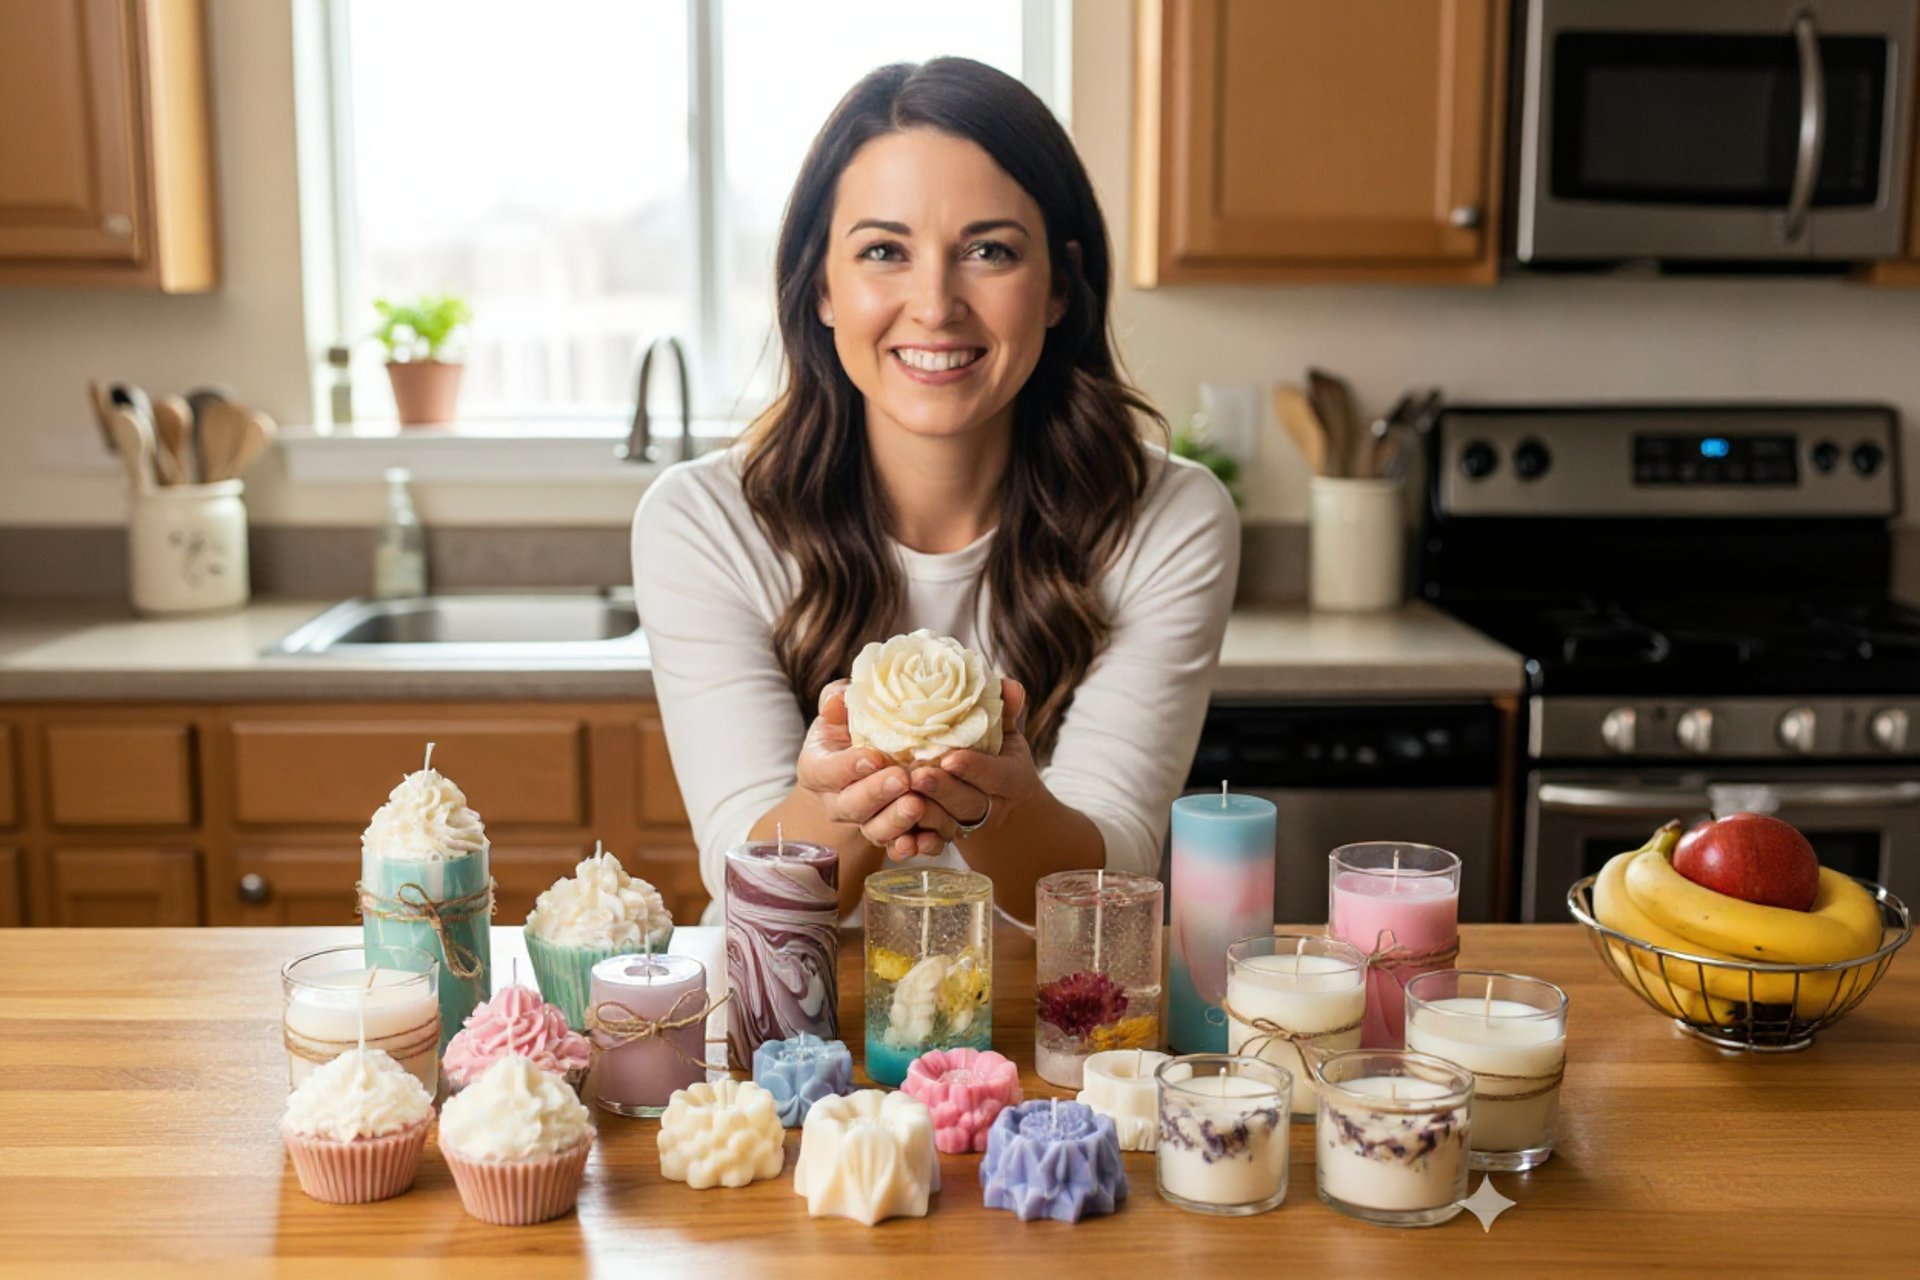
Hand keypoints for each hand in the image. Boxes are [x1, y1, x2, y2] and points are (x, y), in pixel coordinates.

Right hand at [794, 680, 938, 855]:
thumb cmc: (849, 734)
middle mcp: (837, 803)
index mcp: (819, 770)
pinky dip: (915, 846)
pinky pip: (900, 848)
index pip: (827, 772)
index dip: (847, 767)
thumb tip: (839, 699)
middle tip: (901, 779)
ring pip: (876, 830)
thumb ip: (836, 702)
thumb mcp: (838, 714)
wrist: (864, 769)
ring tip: (917, 804)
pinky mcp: (891, 835)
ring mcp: (864, 823)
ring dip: (897, 821)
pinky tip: (929, 838)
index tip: (871, 757)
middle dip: (876, 794)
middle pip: (852, 806)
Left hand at [903, 678, 1042, 856]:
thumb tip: (1009, 685)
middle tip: (916, 775)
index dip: (974, 768)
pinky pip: (931, 844)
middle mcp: (992, 807)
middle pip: (967, 803)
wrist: (1002, 804)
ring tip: (902, 795)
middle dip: (942, 790)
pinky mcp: (945, 838)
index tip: (950, 757)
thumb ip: (1006, 712)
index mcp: (1011, 781)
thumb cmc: (1000, 757)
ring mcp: (968, 826)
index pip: (996, 776)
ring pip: (947, 824)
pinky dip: (915, 843)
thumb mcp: (1008, 735)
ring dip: (925, 814)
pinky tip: (898, 837)